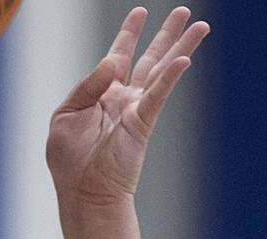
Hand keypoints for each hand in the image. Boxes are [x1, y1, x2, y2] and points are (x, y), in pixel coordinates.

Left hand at [47, 7, 208, 206]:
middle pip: (148, 58)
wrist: (83, 192)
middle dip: (165, 34)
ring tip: (201, 26)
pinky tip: (184, 59)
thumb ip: (87, 85)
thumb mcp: (66, 115)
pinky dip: (171, 76)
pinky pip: (159, 94)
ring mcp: (135, 109)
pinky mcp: (143, 122)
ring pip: (162, 70)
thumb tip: (112, 61)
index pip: (117, 57)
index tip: (140, 12)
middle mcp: (122, 99)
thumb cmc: (69, 161)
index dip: (128, 34)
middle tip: (182, 10)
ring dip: (181, 47)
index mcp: (100, 95)